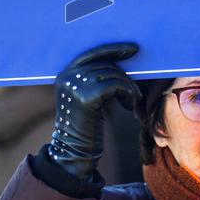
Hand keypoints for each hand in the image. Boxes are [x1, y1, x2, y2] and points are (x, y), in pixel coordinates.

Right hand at [46, 42, 140, 179]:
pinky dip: (128, 94)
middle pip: (105, 64)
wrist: (74, 151)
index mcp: (65, 74)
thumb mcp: (84, 97)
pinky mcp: (87, 97)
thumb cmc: (85, 125)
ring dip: (128, 87)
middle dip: (124, 75)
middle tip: (134, 91)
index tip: (133, 49)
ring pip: (113, 75)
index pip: (92, 53)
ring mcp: (75, 86)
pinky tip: (128, 106)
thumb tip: (120, 59)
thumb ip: (93, 78)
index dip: (113, 49)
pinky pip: (116, 86)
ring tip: (132, 99)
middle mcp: (67, 77)